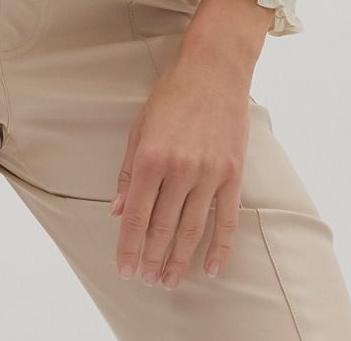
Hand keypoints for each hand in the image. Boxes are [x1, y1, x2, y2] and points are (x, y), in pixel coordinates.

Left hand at [109, 49, 251, 287]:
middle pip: (163, 227)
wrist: (214, 69)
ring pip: (193, 229)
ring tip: (170, 281)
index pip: (137, 215)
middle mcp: (180, 170)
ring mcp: (209, 173)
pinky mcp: (233, 173)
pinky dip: (220, 247)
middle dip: (152, 258)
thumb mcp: (140, 127)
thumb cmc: (172, 94)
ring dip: (180, 260)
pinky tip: (212, 267)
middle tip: (146, 280)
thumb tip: (118, 211)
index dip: (129, 246)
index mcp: (151, 158)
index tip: (125, 269)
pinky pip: (227, 219)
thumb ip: (128, 173)